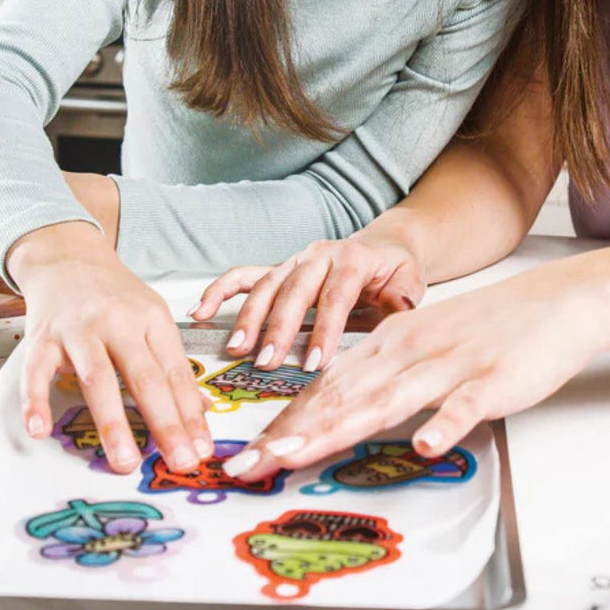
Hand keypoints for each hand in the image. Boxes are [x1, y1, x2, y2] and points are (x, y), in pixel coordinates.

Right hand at [9, 221, 211, 475]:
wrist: (67, 255)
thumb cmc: (114, 295)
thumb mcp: (152, 318)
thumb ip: (172, 364)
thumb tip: (199, 411)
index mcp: (152, 319)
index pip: (176, 373)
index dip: (190, 414)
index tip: (201, 450)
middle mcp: (118, 322)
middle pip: (144, 378)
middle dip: (164, 423)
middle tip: (179, 462)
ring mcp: (79, 329)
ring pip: (98, 379)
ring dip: (112, 424)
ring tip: (125, 462)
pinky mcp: (43, 336)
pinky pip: (36, 372)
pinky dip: (36, 401)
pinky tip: (40, 430)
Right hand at [190, 231, 426, 372]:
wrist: (384, 246)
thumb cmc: (395, 270)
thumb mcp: (410, 279)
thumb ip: (403, 296)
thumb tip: (400, 309)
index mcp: (351, 259)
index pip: (335, 296)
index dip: (323, 330)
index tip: (314, 362)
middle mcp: (318, 256)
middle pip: (293, 291)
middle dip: (278, 329)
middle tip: (267, 362)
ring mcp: (294, 261)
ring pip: (265, 286)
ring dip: (248, 318)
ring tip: (237, 349)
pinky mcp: (279, 269)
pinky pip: (245, 276)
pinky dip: (219, 291)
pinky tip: (200, 312)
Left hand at [222, 263, 609, 480]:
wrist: (554, 302)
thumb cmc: (486, 330)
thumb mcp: (422, 344)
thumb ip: (382, 375)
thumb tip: (339, 407)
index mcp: (388, 346)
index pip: (325, 389)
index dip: (283, 422)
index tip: (246, 455)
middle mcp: (408, 353)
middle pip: (340, 398)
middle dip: (288, 434)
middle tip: (245, 467)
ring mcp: (450, 366)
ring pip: (386, 400)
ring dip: (336, 429)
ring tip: (294, 455)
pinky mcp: (492, 380)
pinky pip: (465, 405)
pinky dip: (444, 424)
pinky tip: (425, 446)